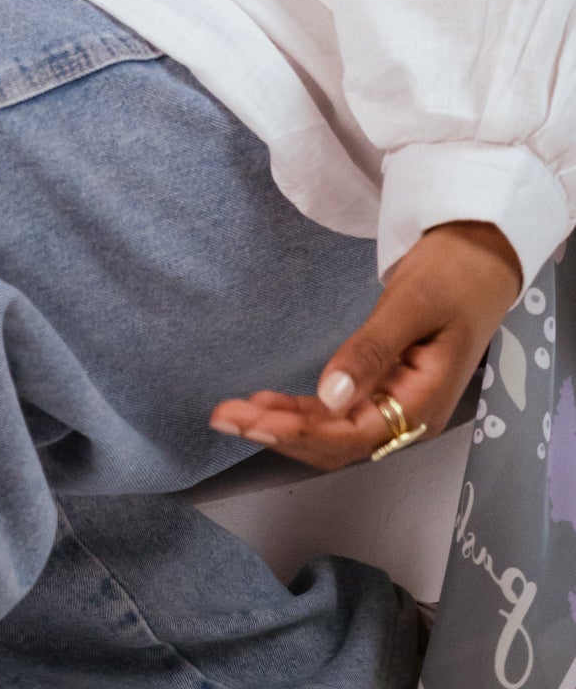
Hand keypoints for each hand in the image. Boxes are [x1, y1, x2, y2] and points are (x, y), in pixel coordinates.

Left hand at [210, 218, 520, 470]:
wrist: (479, 258)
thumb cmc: (452, 276)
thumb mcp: (411, 305)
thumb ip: (372, 352)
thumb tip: (331, 397)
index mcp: (422, 405)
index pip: (353, 436)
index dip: (302, 432)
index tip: (255, 421)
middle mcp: (408, 418)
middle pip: (337, 444)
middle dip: (280, 434)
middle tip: (225, 418)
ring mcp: (396, 406)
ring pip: (333, 434)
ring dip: (283, 426)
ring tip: (233, 415)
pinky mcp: (385, 389)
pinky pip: (339, 414)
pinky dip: (300, 413)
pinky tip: (268, 406)